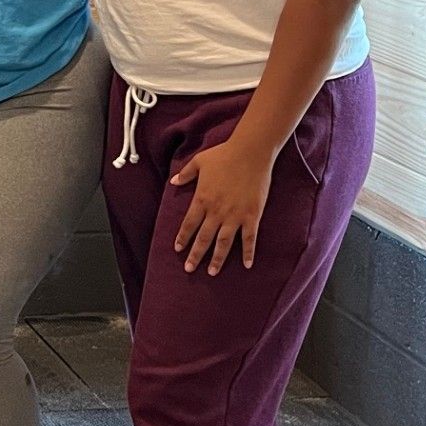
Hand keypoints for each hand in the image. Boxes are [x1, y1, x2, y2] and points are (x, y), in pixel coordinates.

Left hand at [170, 137, 274, 274]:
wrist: (251, 152)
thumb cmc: (224, 155)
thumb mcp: (199, 161)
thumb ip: (185, 174)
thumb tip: (173, 182)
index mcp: (202, 199)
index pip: (189, 224)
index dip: (183, 238)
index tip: (178, 250)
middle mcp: (216, 211)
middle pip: (204, 238)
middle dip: (196, 255)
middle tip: (189, 269)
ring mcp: (235, 215)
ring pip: (224, 243)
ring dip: (217, 259)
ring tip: (212, 272)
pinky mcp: (252, 216)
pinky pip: (249, 239)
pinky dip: (248, 252)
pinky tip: (246, 265)